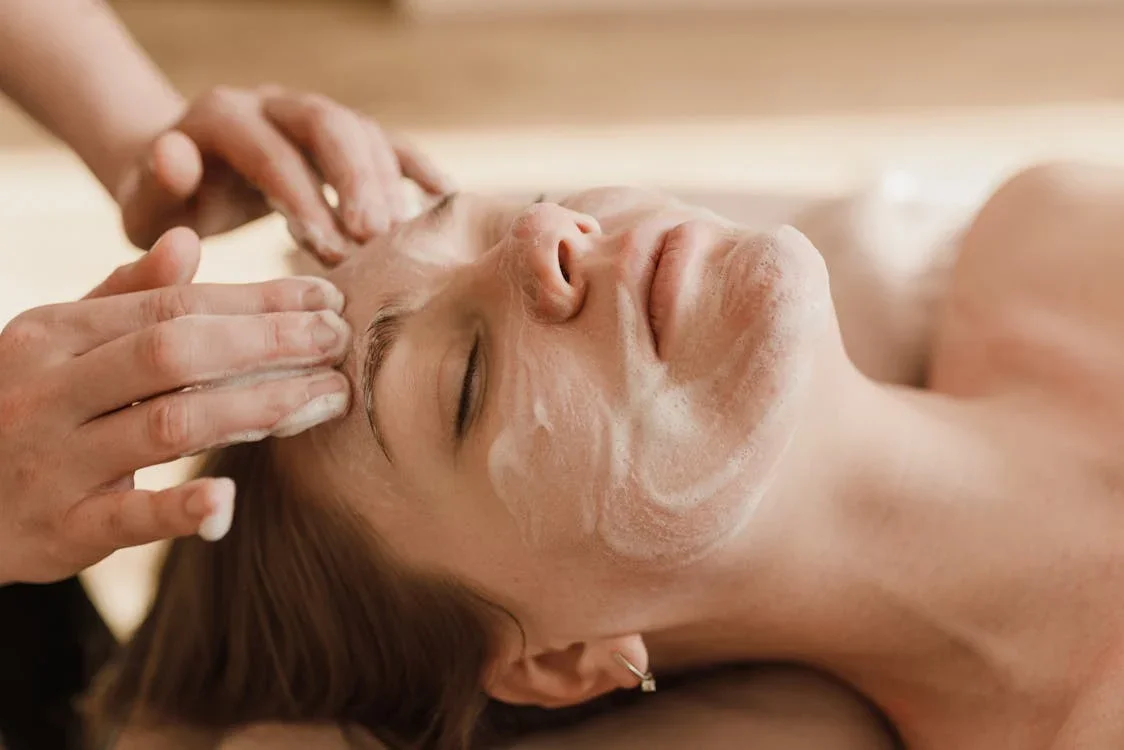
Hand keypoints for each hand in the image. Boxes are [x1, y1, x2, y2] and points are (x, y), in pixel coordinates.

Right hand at [0, 228, 351, 583]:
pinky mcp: (58, 530)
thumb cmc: (21, 408)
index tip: (325, 300)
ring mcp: (51, 461)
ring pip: (168, 425)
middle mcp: (50, 389)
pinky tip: (230, 499)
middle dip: (268, 342)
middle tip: (339, 341)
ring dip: (258, 408)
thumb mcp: (55, 343)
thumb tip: (187, 241)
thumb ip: (121, 295)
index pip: (173, 305)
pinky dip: (179, 509)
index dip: (256, 301)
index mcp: (54, 334)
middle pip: (177, 353)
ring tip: (328, 397)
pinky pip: (125, 517)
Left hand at [115, 85, 452, 264]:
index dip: (303, 197)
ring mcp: (312, 116)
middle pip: (327, 124)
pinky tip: (446, 198)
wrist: (186, 178)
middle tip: (376, 236)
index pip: (270, 151)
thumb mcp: (146, 203)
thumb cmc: (168, 205)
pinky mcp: (342, 137)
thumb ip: (155, 184)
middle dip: (355, 180)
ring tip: (402, 237)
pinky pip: (388, 143)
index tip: (327, 249)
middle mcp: (273, 104)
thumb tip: (179, 156)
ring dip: (387, 182)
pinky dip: (417, 168)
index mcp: (222, 117)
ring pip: (362, 131)